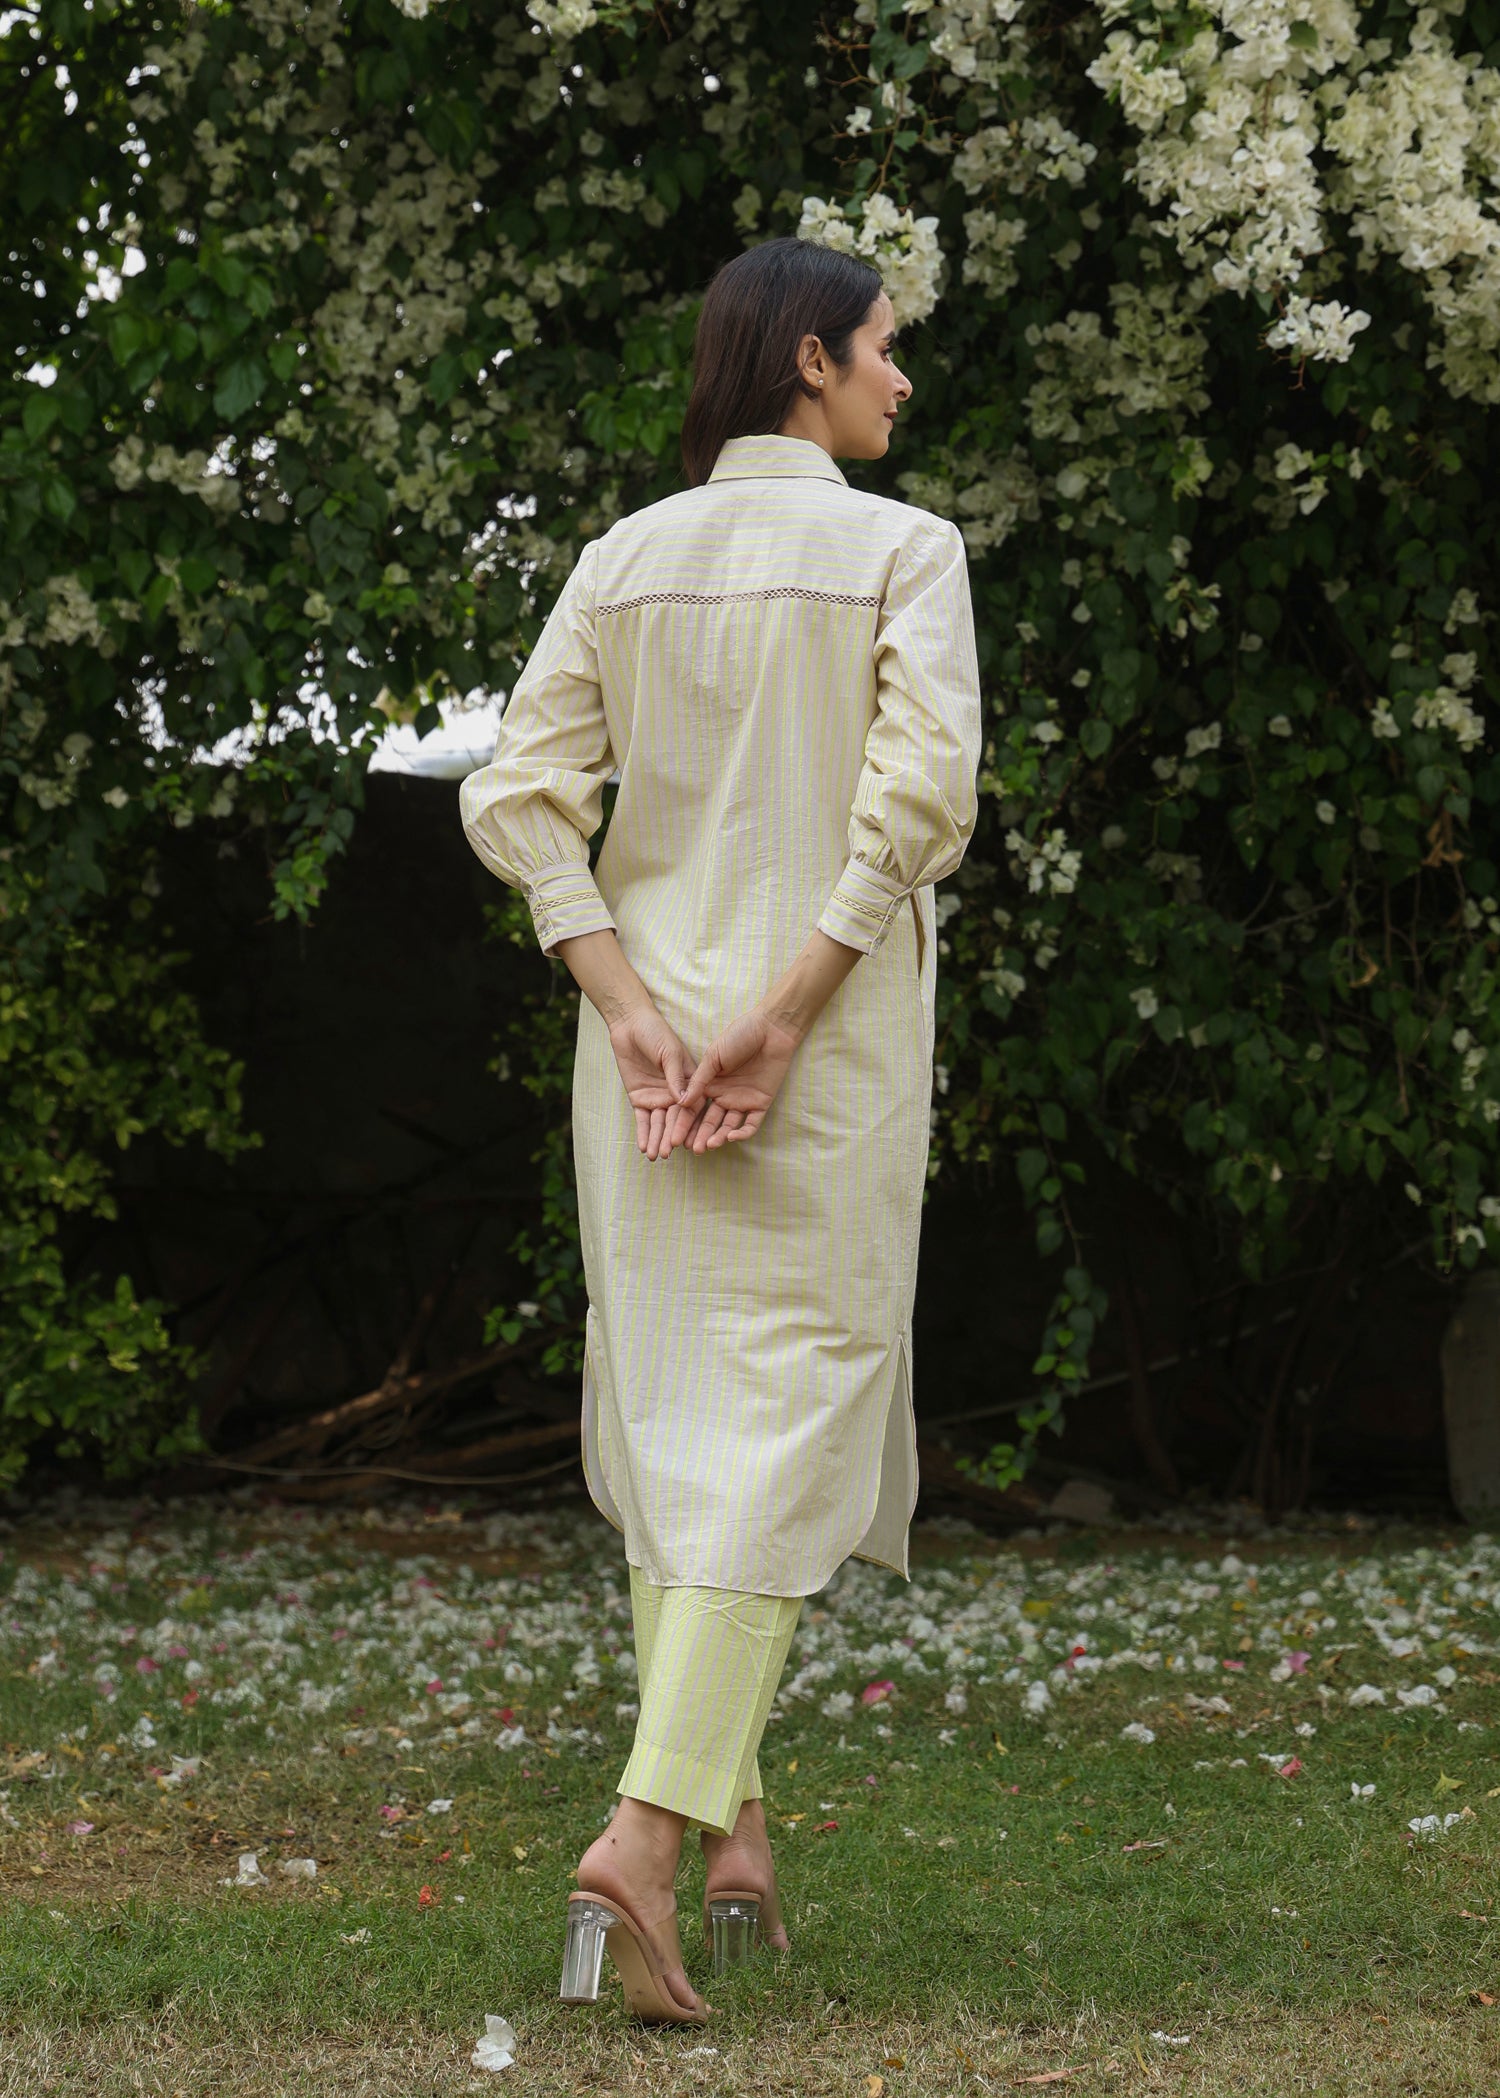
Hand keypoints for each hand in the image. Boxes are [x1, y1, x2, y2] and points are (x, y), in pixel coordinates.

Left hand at [607, 1004, 696, 1160]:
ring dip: (658, 1140)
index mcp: (689, 1082)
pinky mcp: (640, 1099)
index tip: (687, 1140)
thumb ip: (675, 1076)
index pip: (691, 1107)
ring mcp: (657, 1097)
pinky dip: (644, 1133)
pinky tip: (645, 1147)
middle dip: (672, 1137)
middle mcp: (675, 1094)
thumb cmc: (655, 1033)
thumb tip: (683, 1101)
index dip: (689, 1124)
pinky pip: (643, 1120)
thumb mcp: (668, 1052)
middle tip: (669, 1153)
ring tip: (656, 1156)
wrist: (630, 1025)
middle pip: (675, 1120)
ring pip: (659, 1123)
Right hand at [669, 1005, 802, 1153]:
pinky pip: (751, 1124)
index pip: (693, 1108)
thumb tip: (682, 1103)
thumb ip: (699, 1081)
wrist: (770, 1029)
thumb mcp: (713, 1057)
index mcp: (709, 1084)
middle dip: (699, 1136)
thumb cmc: (739, 1036)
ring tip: (707, 1146)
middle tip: (690, 1149)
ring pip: (728, 1126)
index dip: (683, 1123)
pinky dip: (741, 1133)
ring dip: (717, 1137)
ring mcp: (742, 1100)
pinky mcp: (760, 1103)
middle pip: (709, 1121)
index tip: (673, 1137)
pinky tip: (730, 1137)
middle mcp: (724, 1095)